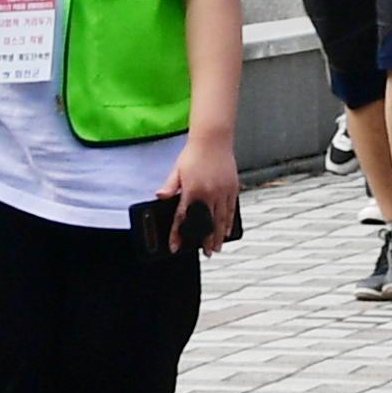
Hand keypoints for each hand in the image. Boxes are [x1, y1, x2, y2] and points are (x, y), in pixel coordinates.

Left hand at [155, 139, 243, 254]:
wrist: (213, 139)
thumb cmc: (193, 154)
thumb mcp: (177, 170)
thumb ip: (169, 186)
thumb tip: (159, 197)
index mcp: (192, 190)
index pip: (183, 218)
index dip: (178, 234)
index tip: (176, 247)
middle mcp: (208, 193)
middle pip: (206, 223)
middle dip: (206, 240)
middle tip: (207, 253)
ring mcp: (222, 191)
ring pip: (221, 219)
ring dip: (219, 235)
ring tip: (218, 247)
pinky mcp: (232, 188)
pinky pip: (231, 209)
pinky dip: (229, 221)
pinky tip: (227, 230)